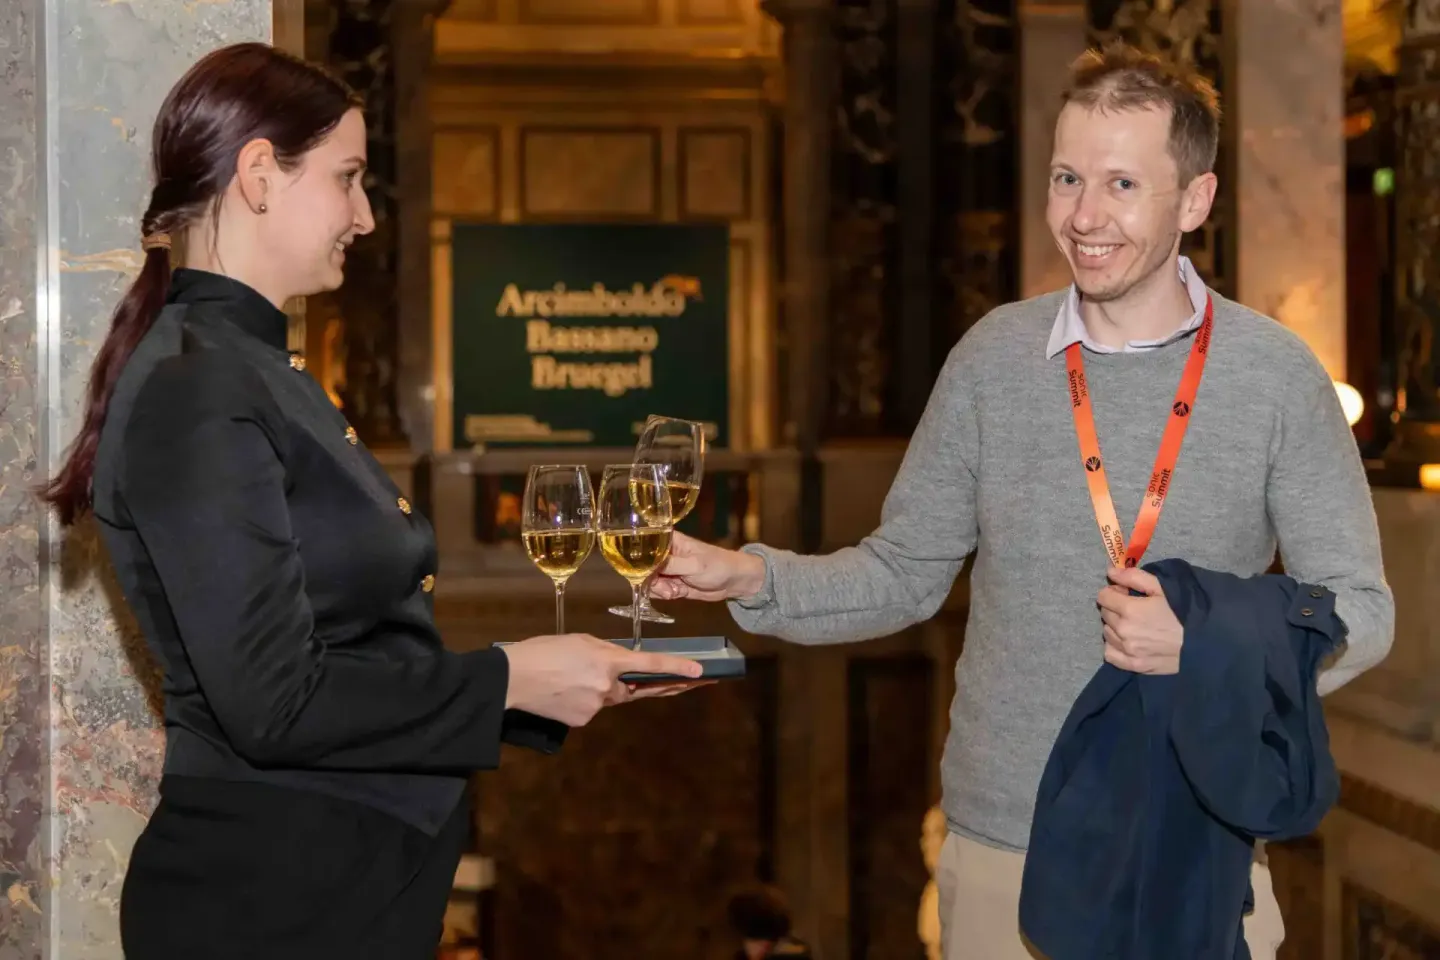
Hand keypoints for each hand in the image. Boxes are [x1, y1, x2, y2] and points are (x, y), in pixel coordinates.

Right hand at [499, 634, 704, 726]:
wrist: (512, 679)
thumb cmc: (543, 651)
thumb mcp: (580, 640)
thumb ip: (605, 651)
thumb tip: (619, 662)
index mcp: (608, 661)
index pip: (650, 665)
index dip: (677, 668)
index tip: (701, 673)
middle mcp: (607, 687)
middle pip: (635, 688)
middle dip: (654, 684)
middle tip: (689, 681)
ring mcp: (596, 707)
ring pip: (610, 697)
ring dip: (601, 687)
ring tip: (570, 674)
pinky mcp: (583, 721)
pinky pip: (593, 707)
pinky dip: (584, 698)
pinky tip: (563, 689)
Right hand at [649, 531, 766, 602]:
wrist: (733, 581)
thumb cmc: (717, 565)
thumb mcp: (694, 564)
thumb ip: (670, 564)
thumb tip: (646, 563)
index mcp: (668, 540)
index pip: (643, 546)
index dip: (638, 560)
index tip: (643, 573)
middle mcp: (663, 553)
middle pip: (643, 566)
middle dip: (651, 581)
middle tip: (667, 589)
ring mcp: (666, 569)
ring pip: (649, 580)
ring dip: (659, 589)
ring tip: (675, 591)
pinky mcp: (670, 583)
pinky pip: (658, 590)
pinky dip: (665, 594)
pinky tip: (677, 594)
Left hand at [1096, 566, 1183, 674]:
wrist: (1203, 643)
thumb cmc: (1184, 612)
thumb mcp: (1162, 588)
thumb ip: (1133, 577)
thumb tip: (1110, 571)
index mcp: (1130, 609)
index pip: (1103, 596)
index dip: (1113, 591)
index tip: (1125, 593)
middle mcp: (1123, 631)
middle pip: (1105, 613)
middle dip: (1115, 607)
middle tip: (1133, 608)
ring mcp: (1127, 650)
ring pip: (1107, 633)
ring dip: (1115, 626)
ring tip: (1134, 625)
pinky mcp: (1133, 665)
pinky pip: (1110, 653)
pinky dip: (1114, 646)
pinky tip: (1128, 642)